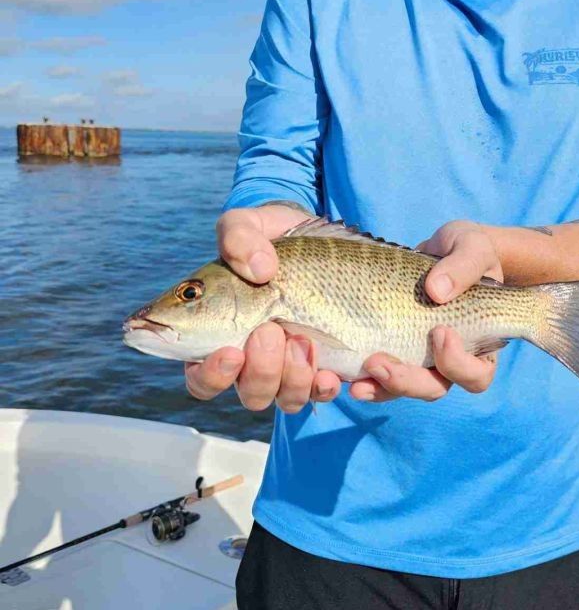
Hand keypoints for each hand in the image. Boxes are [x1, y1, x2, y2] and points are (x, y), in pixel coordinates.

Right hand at [184, 205, 342, 412]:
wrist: (317, 237)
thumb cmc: (268, 236)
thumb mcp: (247, 223)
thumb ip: (237, 237)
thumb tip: (261, 269)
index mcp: (220, 334)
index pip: (203, 378)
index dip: (212, 375)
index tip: (231, 351)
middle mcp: (254, 359)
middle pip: (250, 393)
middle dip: (261, 370)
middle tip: (271, 331)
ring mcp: (293, 364)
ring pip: (287, 397)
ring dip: (294, 378)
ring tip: (303, 339)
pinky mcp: (328, 362)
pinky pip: (326, 390)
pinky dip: (328, 386)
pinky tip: (333, 370)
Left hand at [349, 220, 503, 402]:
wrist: (445, 247)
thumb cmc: (467, 250)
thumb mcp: (472, 248)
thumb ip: (462, 266)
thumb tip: (435, 290)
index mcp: (480, 343)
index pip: (476, 374)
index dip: (458, 365)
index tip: (440, 332)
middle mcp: (450, 359)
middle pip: (433, 388)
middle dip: (405, 382)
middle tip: (378, 363)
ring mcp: (420, 357)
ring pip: (403, 387)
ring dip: (379, 387)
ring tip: (355, 383)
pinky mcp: (394, 347)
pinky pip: (380, 374)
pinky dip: (362, 376)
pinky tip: (342, 373)